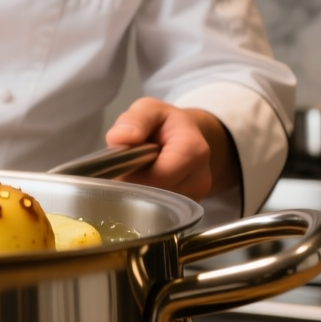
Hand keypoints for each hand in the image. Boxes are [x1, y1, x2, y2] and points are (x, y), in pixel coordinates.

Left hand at [104, 97, 240, 200]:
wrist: (187, 137)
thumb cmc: (165, 123)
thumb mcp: (149, 109)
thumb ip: (135, 120)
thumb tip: (120, 138)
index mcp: (193, 150)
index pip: (157, 176)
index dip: (133, 173)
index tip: (121, 162)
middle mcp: (200, 179)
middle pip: (156, 194)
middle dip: (134, 183)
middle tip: (127, 167)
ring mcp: (196, 198)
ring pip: (156, 206)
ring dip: (140, 191)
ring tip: (140, 172)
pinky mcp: (188, 209)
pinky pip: (161, 211)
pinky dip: (148, 199)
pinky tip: (147, 182)